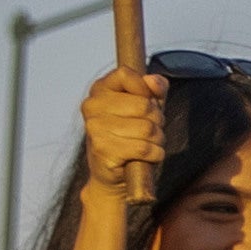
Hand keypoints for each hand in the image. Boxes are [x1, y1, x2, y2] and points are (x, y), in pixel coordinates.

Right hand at [74, 62, 171, 194]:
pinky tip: (148, 156)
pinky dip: (155, 153)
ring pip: (147, 128)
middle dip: (157, 120)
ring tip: (149, 143)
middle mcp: (92, 106)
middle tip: (151, 129)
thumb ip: (154, 88)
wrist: (113, 175)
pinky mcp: (103, 150)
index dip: (145, 89)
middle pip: (143, 105)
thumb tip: (153, 80)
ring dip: (158, 139)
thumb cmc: (132, 135)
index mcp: (99, 90)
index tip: (148, 102)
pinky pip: (144, 148)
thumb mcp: (146, 107)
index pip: (126, 74)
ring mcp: (95, 128)